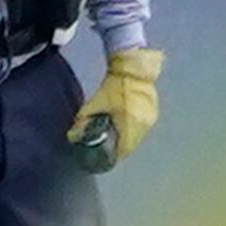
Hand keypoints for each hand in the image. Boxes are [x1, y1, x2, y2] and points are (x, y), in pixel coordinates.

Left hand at [68, 47, 162, 171]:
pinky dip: (134, 129)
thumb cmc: (113, 86)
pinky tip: (126, 126)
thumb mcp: (96, 103)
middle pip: (132, 144)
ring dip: (128, 138)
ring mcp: (151, 118)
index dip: (115, 155)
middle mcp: (143, 124)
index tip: (106, 156)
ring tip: (117, 137)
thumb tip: (71, 136)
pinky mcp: (154, 112)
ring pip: (139, 137)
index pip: (124, 149)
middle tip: (109, 146)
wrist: (132, 69)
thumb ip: (84, 120)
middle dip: (121, 147)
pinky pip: (143, 127)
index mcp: (130, 124)